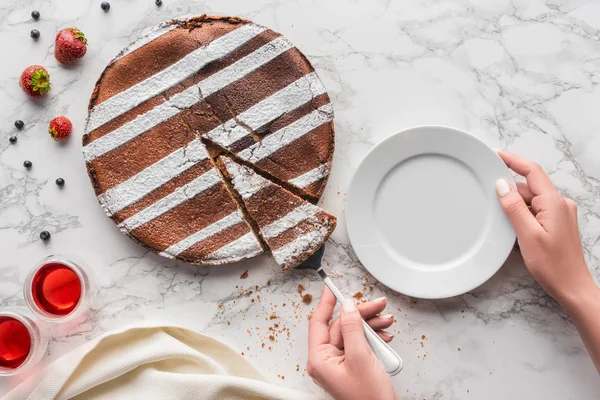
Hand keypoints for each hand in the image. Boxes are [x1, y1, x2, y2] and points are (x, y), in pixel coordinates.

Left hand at [307, 286, 399, 399]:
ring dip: (370, 325)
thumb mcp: (360, 357)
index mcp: (319, 360)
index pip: (319, 323)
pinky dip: (373, 337)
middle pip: (340, 326)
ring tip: (386, 320)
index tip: (331, 287)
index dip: (326, 303)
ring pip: (352, 333)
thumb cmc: (369, 398)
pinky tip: (385, 335)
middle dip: (361, 314)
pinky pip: (360, 343)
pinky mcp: (353, 365)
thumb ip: (352, 328)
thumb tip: (347, 307)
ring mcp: (340, 363)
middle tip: (377, 304)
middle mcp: (326, 361)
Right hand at [495, 151, 592, 305]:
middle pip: (530, 186)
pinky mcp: (557, 223)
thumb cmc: (553, 265)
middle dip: (509, 188)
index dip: (513, 160)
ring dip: (515, 204)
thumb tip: (501, 184)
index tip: (495, 154)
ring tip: (500, 218)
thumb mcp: (527, 235)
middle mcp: (559, 204)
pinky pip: (535, 210)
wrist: (572, 287)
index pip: (532, 171)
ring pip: (531, 199)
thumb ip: (514, 207)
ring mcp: (559, 214)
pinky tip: (513, 226)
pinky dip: (522, 213)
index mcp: (553, 202)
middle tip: (488, 193)